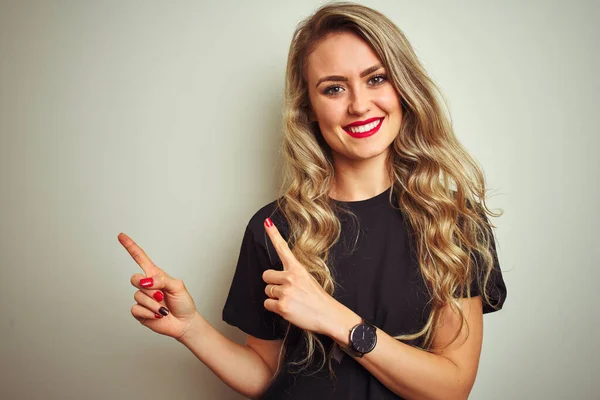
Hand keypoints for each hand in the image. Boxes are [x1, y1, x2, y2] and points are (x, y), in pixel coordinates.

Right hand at [118, 232, 199, 339]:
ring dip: (153, 304)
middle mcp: (147, 285)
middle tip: (160, 295)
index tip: (121, 236)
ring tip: (163, 308)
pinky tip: (158, 315)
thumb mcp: (177, 286)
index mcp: (156, 275)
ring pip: (138, 296)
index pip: (140, 258)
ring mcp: (142, 299)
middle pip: (134, 279)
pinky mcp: (140, 312)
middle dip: (147, 287)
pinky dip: (149, 313)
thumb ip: (161, 280)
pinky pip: (136, 309)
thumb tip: (145, 281)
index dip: (130, 247)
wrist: (184, 323)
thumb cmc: (183, 302)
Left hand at [262, 218, 343, 335]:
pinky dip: (274, 308)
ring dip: (275, 297)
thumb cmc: (318, 300)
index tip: (266, 222)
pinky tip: (288, 309)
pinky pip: (267, 304)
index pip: (283, 248)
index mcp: (298, 269)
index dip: (273, 234)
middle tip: (285, 290)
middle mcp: (290, 278)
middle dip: (272, 283)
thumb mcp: (308, 280)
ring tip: (290, 301)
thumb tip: (278, 278)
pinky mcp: (282, 306)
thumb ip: (293, 276)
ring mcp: (286, 292)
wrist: (328, 316)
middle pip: (266, 275)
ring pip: (267, 291)